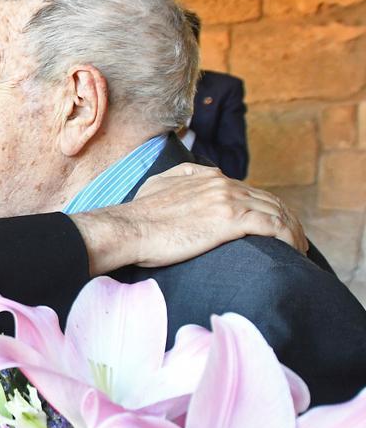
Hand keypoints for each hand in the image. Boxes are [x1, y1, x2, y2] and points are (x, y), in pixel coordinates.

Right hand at [72, 163, 305, 274]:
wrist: (128, 229)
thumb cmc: (137, 216)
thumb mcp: (157, 185)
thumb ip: (178, 178)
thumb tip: (189, 177)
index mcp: (208, 177)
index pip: (251, 190)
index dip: (268, 207)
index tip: (274, 226)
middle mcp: (222, 184)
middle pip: (270, 199)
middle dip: (288, 219)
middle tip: (295, 241)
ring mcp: (227, 200)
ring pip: (277, 211)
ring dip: (294, 230)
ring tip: (298, 249)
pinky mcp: (230, 220)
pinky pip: (274, 226)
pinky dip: (289, 237)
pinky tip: (293, 251)